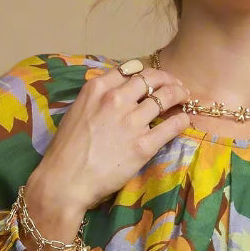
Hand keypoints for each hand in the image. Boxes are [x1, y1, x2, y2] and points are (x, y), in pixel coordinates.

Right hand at [25, 63, 190, 242]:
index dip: (147, 72)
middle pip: (151, 79)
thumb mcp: (77, 112)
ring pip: (165, 97)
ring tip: (185, 98)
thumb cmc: (66, 151)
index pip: (131, 69)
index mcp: (97, 89)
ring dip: (179, 95)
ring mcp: (131, 122)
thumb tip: (114, 95)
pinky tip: (185, 119)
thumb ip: (97, 100)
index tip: (154, 78)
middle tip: (176, 86)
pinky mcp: (143, 145)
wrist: (64, 181)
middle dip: (167, 79)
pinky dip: (182, 120)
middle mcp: (116, 99)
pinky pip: (172, 126)